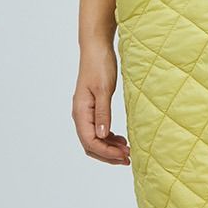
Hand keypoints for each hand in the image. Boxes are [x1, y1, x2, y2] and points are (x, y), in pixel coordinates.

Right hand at [72, 43, 129, 163]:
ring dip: (109, 147)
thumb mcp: (103, 90)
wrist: (96, 49)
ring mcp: (85, 112)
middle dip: (108, 154)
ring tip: (127, 150)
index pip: (90, 141)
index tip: (124, 155)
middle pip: (91, 145)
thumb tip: (102, 136)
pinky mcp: (92, 108)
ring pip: (94, 139)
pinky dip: (109, 138)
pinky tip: (121, 139)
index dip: (107, 152)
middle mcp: (80, 114)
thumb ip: (102, 114)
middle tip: (128, 158)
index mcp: (81, 111)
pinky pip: (98, 130)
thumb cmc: (99, 65)